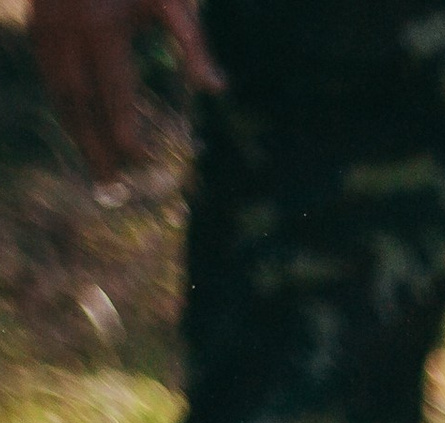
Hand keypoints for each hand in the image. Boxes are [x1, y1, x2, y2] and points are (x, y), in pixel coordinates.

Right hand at [30, 0, 221, 181]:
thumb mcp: (172, 2)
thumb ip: (193, 44)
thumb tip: (214, 89)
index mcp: (103, 29)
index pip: (114, 94)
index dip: (126, 130)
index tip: (143, 160)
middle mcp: (68, 31)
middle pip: (81, 103)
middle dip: (96, 146)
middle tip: (113, 187)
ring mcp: (46, 28)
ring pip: (60, 93)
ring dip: (78, 134)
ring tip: (98, 171)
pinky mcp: (36, 27)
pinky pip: (49, 78)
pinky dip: (66, 110)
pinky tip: (82, 133)